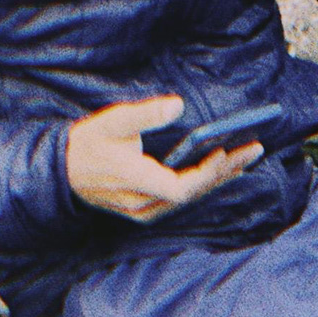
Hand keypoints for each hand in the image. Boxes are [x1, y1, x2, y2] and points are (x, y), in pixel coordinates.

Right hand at [63, 94, 262, 222]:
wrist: (62, 171)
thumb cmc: (89, 143)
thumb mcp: (114, 121)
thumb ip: (146, 114)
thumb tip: (177, 105)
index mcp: (134, 182)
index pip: (178, 189)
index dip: (204, 175)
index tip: (224, 152)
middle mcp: (141, 203)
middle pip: (191, 194)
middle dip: (224, 171)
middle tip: (255, 148)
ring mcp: (142, 210)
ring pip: (189, 198)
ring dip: (218, 177)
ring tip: (247, 157)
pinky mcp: (144, 209)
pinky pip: (180, 199)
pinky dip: (203, 183)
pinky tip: (221, 170)